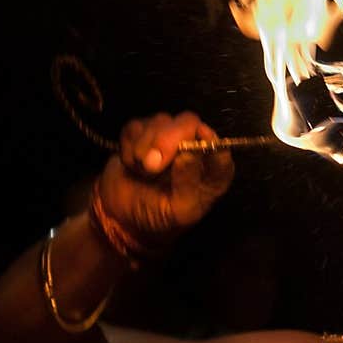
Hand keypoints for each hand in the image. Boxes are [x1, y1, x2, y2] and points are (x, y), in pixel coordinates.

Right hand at [97, 111, 233, 248]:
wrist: (123, 219)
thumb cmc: (159, 219)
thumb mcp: (179, 212)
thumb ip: (187, 185)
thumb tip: (188, 155)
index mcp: (211, 171)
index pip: (220, 147)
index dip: (210, 141)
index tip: (194, 145)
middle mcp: (193, 148)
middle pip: (189, 123)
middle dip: (168, 140)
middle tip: (151, 165)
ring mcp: (168, 138)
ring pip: (160, 122)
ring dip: (145, 146)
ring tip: (142, 171)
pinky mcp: (142, 134)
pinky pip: (135, 126)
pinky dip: (129, 145)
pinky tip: (131, 164)